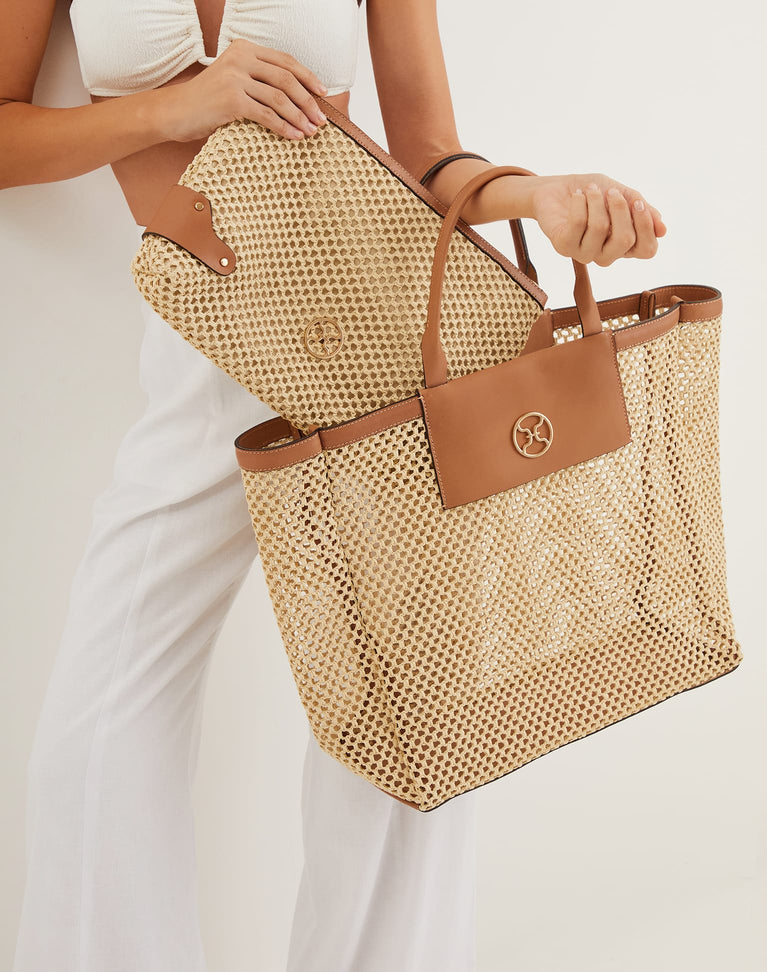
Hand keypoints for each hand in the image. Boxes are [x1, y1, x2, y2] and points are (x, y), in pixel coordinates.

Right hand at [155, 40, 328, 141]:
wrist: (175, 112)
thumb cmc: (207, 102)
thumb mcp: (233, 80)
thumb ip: (258, 80)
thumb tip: (295, 98)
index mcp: (244, 48)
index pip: (285, 61)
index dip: (308, 77)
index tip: (322, 94)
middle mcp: (240, 58)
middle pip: (287, 79)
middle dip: (308, 101)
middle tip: (321, 119)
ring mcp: (235, 78)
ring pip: (280, 98)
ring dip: (300, 117)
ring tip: (311, 131)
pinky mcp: (232, 100)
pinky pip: (267, 115)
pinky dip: (284, 127)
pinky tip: (294, 136)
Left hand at [530, 173, 666, 265]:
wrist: (556, 189)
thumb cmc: (593, 193)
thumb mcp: (623, 194)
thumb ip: (642, 209)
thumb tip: (663, 229)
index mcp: (624, 245)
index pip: (647, 250)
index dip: (646, 225)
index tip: (636, 202)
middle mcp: (606, 255)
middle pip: (625, 239)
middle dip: (620, 208)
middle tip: (611, 191)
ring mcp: (584, 254)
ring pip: (600, 228)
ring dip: (596, 201)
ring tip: (589, 189)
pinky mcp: (564, 247)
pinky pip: (578, 223)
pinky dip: (580, 202)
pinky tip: (578, 196)